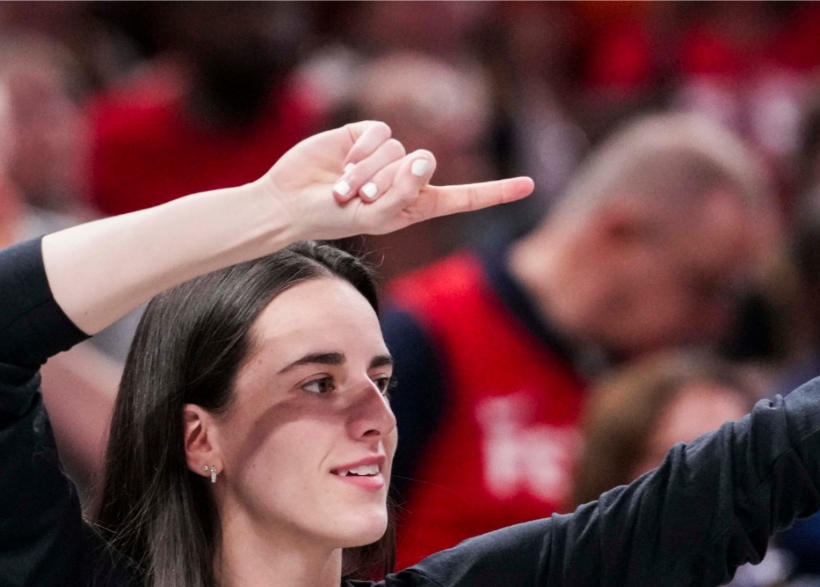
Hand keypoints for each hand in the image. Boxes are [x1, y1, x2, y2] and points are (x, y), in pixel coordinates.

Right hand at [256, 120, 532, 244]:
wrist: (290, 202)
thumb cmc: (330, 219)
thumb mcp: (371, 217)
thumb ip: (402, 193)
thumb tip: (423, 157)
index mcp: (415, 205)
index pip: (463, 198)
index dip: (495, 192)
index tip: (529, 185)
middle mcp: (405, 178)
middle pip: (423, 167)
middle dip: (392, 182)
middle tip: (362, 200)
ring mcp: (386, 156)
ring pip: (398, 150)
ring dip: (370, 172)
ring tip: (345, 190)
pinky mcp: (365, 135)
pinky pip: (380, 133)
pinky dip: (362, 152)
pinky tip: (342, 165)